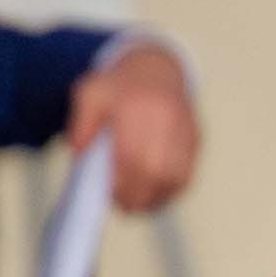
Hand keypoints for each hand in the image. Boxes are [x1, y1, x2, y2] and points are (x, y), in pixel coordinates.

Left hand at [65, 41, 199, 211]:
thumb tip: (79, 153)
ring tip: (140, 206)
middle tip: (124, 208)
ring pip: (177, 176)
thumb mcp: (89, 94)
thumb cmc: (119, 86)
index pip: (133, 156)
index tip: (110, 197)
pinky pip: (188, 172)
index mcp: (139, 107)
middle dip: (139, 196)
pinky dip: (173, 190)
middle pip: (157, 171)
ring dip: (158, 197)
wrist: (156, 68)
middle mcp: (167, 119)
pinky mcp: (196, 138)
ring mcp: (185, 129)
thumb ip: (81, 123)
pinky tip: (157, 195)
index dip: (123, 183)